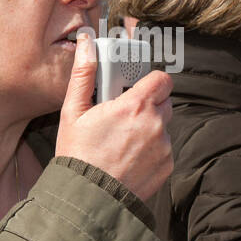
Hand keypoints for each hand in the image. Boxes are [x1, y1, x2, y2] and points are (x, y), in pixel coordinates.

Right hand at [55, 34, 172, 201]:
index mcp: (135, 106)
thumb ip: (84, 74)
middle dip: (149, 105)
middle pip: (165, 102)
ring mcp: (164, 146)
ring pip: (164, 127)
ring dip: (150, 129)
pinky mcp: (167, 165)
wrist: (89, 198)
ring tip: (124, 141)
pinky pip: (164, 149)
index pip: (162, 79)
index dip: (152, 81)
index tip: (138, 87)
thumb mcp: (73, 111)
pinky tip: (130, 159)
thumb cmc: (78, 154)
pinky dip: (152, 151)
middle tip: (125, 116)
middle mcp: (156, 124)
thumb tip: (87, 42)